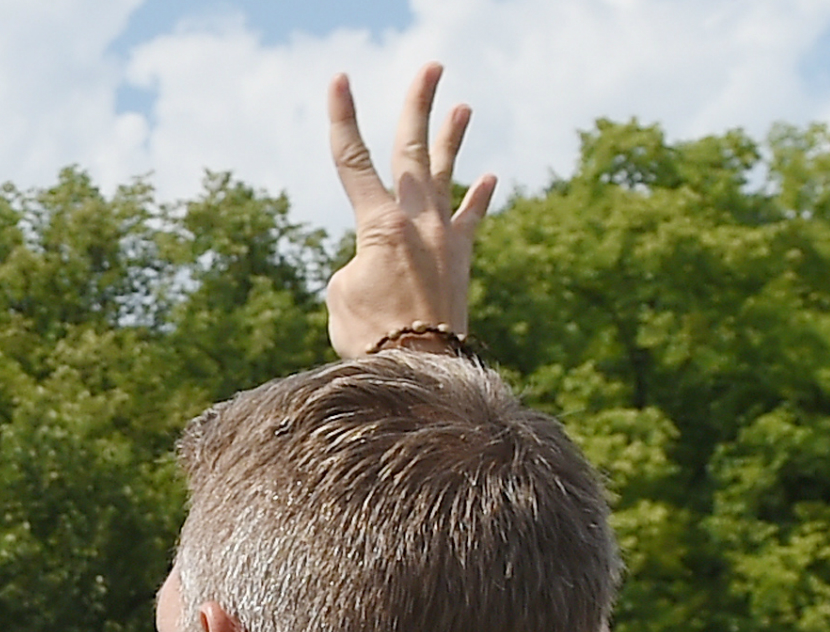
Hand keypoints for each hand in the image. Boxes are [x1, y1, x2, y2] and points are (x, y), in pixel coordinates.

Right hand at [324, 65, 496, 354]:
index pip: (353, 160)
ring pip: (447, 174)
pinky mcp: (461, 258)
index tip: (340, 80)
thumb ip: (357, 262)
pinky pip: (472, 219)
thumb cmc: (371, 336)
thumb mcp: (343, 295)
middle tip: (430, 67)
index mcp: (378, 224)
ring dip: (453, 138)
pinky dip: (479, 199)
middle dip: (418, 104)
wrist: (421, 367)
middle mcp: (416, 219)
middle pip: (412, 149)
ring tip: (463, 105)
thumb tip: (382, 260)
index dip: (343, 117)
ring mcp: (443, 235)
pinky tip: (489, 177)